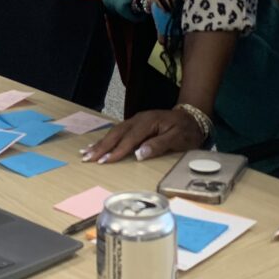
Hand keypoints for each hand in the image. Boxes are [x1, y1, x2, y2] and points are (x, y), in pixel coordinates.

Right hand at [80, 107, 204, 163]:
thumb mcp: (178, 139)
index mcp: (148, 122)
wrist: (192, 117)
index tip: (104, 161)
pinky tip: (97, 145)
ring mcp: (136, 120)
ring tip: (86, 153)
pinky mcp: (135, 124)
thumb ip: (159, 145)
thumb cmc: (186, 130)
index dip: (116, 151)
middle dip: (101, 146)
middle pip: (116, 133)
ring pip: (114, 131)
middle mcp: (139, 119)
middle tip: (87, 158)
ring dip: (100, 143)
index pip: (129, 139)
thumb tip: (138, 154)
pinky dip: (106, 139)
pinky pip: (118, 131)